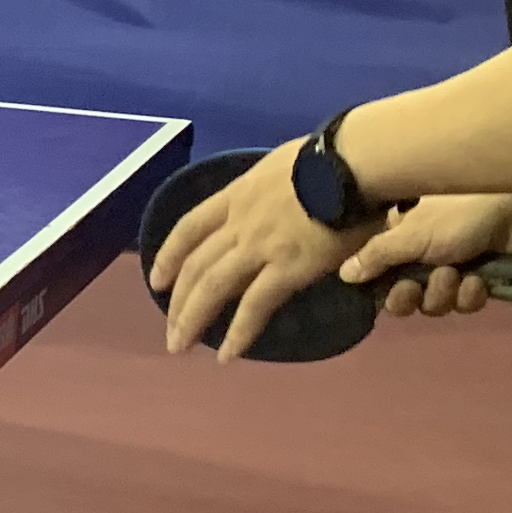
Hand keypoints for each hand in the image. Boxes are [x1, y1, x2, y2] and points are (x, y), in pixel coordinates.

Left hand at [154, 145, 367, 359]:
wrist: (355, 161)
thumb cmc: (334, 157)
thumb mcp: (285, 165)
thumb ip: (275, 189)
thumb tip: (288, 199)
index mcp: (238, 193)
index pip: (190, 227)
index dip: (168, 255)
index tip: (156, 279)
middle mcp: (240, 222)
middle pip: (195, 265)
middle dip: (177, 301)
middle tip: (169, 329)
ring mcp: (259, 245)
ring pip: (212, 287)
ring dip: (191, 320)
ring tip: (180, 346)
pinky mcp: (287, 267)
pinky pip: (255, 305)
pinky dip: (239, 333)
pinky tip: (228, 355)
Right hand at [340, 192, 511, 317]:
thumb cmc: (458, 216)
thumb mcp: (410, 235)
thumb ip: (376, 257)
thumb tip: (343, 274)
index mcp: (400, 240)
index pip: (379, 276)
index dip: (384, 290)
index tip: (391, 288)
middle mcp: (421, 255)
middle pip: (404, 297)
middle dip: (415, 295)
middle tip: (419, 285)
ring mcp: (451, 268)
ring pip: (435, 303)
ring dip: (445, 293)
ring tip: (458, 273)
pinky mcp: (479, 279)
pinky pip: (464, 303)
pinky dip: (471, 294)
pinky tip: (479, 279)